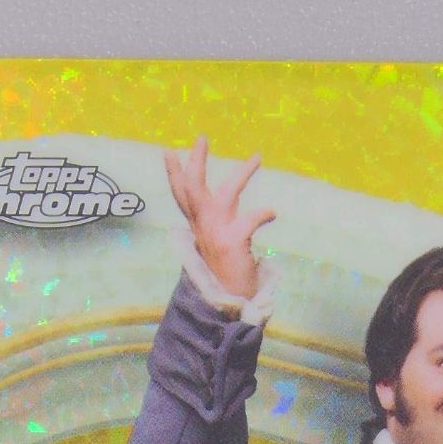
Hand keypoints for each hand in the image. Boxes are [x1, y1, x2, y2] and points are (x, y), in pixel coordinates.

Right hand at [163, 136, 276, 300]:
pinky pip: (250, 220)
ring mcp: (217, 235)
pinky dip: (263, 214)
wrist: (228, 305)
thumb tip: (223, 209)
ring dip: (242, 174)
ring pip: (226, 195)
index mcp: (198, 227)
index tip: (169, 152)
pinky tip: (273, 212)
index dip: (174, 174)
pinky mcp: (233, 244)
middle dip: (196, 162)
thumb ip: (215, 227)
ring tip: (257, 157)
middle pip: (193, 188)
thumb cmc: (226, 274)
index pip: (181, 196)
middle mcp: (203, 228)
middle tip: (201, 138)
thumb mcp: (215, 246)